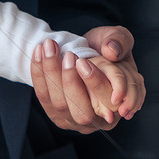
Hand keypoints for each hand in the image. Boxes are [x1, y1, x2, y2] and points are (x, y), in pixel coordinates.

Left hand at [30, 25, 144, 133]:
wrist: (84, 51)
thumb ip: (120, 41)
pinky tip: (38, 51)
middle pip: (83, 113)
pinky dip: (38, 74)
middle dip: (71, 83)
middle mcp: (100, 120)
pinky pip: (44, 97)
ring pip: (60, 105)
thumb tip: (111, 51)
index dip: (97, 84)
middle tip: (68, 54)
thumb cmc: (106, 47)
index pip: (110, 102)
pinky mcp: (55, 114)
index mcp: (120, 103)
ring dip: (52, 74)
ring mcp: (75, 120)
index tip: (83, 62)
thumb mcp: (119, 38)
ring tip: (50, 47)